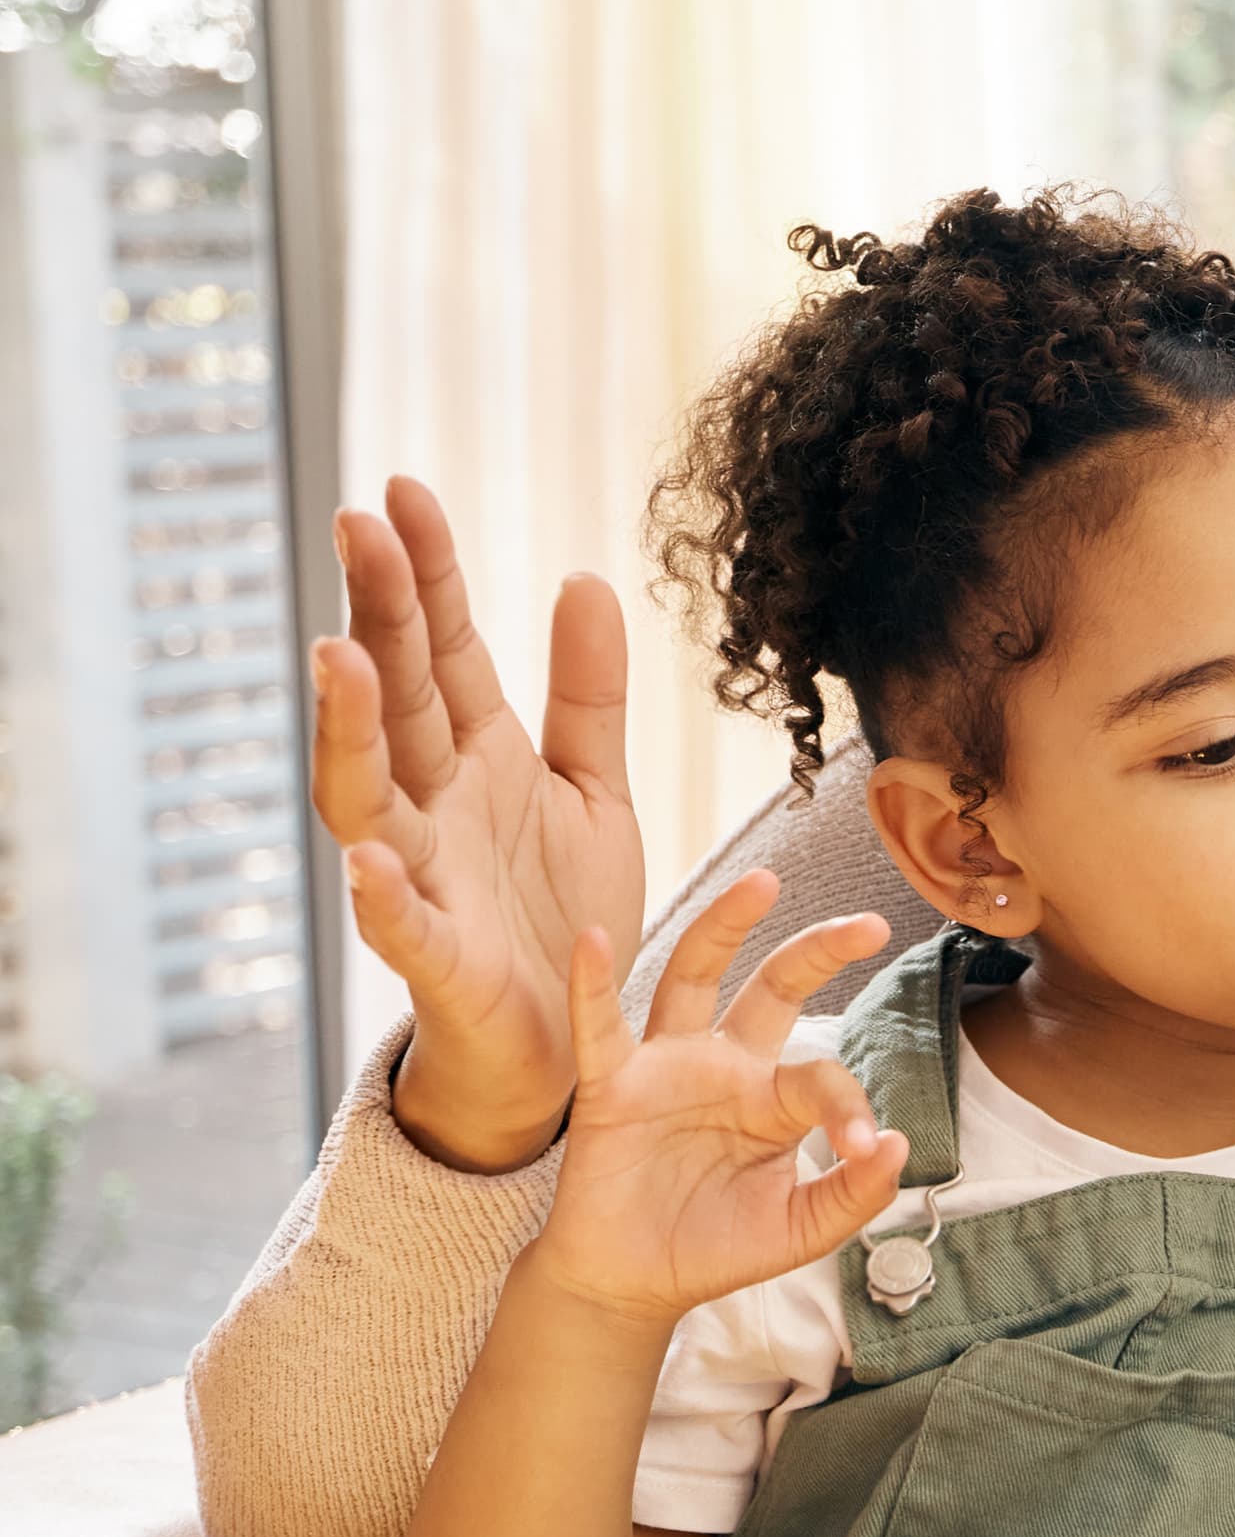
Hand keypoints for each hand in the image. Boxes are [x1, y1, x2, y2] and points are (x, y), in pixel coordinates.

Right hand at [316, 478, 647, 1172]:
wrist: (569, 1045)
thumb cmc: (565, 911)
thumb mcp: (594, 789)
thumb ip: (587, 694)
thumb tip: (584, 576)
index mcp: (476, 757)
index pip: (442, 649)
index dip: (425, 574)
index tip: (405, 490)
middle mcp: (433, 805)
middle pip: (395, 697)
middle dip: (376, 612)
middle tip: (359, 524)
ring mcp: (424, 879)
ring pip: (367, 795)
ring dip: (351, 729)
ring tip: (339, 658)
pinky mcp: (438, 960)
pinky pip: (402, 927)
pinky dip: (384, 896)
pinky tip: (373, 858)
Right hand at [530, 875, 903, 1324]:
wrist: (634, 1283)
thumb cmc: (718, 1247)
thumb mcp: (801, 1231)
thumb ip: (853, 1195)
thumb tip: (898, 1145)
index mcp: (775, 1099)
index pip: (822, 1077)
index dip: (848, 1108)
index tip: (862, 1149)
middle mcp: (725, 1066)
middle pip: (774, 987)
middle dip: (819, 950)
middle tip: (870, 923)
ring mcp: (666, 1067)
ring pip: (693, 976)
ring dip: (723, 926)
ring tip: (761, 881)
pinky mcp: (610, 1086)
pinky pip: (598, 1025)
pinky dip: (592, 982)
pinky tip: (594, 937)